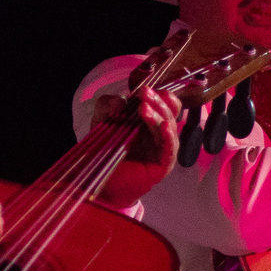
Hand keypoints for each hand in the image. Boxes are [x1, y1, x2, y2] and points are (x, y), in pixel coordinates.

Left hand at [95, 86, 180, 209]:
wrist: (99, 180)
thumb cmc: (104, 150)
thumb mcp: (102, 121)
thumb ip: (107, 105)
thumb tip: (121, 100)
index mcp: (150, 120)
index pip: (164, 102)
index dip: (157, 94)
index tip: (143, 89)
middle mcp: (160, 132)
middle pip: (170, 110)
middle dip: (157, 100)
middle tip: (144, 93)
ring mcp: (164, 148)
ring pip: (169, 126)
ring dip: (159, 114)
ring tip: (143, 108)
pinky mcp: (164, 164)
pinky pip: (171, 147)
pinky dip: (168, 134)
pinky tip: (163, 126)